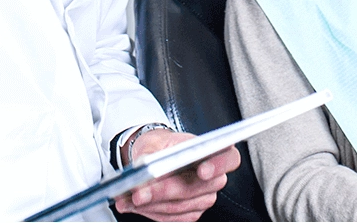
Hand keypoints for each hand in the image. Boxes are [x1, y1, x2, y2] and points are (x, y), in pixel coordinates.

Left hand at [113, 128, 239, 221]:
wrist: (157, 157)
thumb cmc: (161, 146)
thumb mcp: (155, 142)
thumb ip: (152, 154)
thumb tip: (143, 170)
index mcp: (212, 151)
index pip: (229, 158)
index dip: (218, 165)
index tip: (202, 170)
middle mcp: (213, 178)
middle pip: (194, 188)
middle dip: (162, 191)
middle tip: (138, 191)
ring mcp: (203, 199)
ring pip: (179, 206)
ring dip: (150, 204)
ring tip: (127, 198)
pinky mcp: (191, 213)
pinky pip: (171, 218)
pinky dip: (150, 211)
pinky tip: (133, 204)